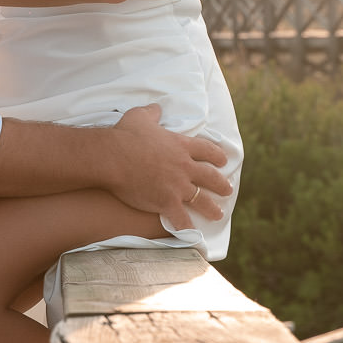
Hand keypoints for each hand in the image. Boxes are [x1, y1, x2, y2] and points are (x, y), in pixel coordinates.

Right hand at [106, 105, 231, 226]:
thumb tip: (157, 107)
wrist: (113, 156)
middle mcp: (184, 166)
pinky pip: (181, 218)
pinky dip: (187, 227)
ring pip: (202, 200)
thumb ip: (152, 112)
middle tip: (228, 190)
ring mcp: (177, 186)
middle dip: (221, 184)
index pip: (207, 150)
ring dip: (212, 208)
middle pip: (210, 177)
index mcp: (181, 146)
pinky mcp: (166, 202)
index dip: (217, 155)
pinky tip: (192, 234)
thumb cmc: (125, 135)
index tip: (224, 161)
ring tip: (218, 214)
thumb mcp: (140, 116)